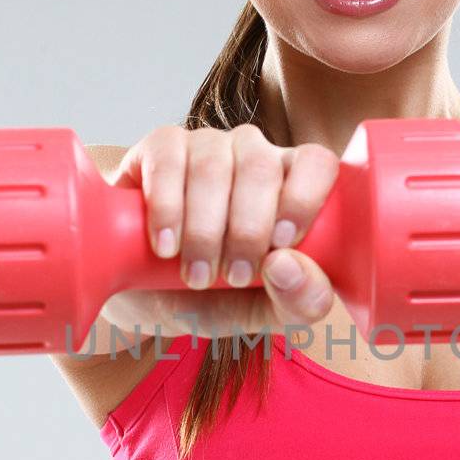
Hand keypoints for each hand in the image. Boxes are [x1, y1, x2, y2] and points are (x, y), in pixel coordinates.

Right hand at [101, 123, 337, 340]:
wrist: (143, 300)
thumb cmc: (213, 298)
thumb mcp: (263, 312)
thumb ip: (299, 301)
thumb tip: (288, 265)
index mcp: (291, 186)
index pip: (316, 163)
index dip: (303, 197)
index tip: (282, 244)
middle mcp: (251, 156)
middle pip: (261, 166)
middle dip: (247, 231)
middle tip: (234, 278)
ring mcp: (205, 147)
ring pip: (214, 165)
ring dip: (204, 229)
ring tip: (196, 275)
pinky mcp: (159, 149)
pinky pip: (167, 160)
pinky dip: (166, 207)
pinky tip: (165, 244)